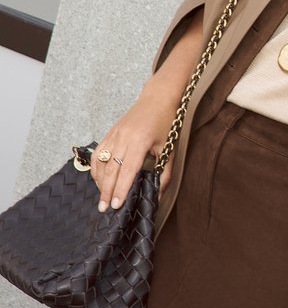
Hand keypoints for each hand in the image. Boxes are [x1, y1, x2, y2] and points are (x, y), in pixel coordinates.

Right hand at [89, 85, 179, 211]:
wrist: (157, 98)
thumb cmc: (166, 123)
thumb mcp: (169, 149)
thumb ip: (164, 174)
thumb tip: (157, 196)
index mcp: (140, 142)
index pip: (127, 171)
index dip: (120, 190)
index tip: (116, 205)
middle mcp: (124, 138)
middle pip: (111, 169)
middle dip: (106, 191)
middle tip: (104, 208)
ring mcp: (114, 134)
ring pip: (101, 162)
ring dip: (100, 182)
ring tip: (101, 198)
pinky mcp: (110, 132)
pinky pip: (98, 153)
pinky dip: (96, 168)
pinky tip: (99, 180)